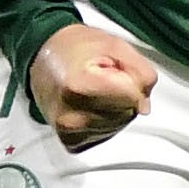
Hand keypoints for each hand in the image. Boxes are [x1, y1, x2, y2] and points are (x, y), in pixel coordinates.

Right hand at [29, 23, 157, 153]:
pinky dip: (104, 120)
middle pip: (128, 113)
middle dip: (124, 95)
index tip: (113, 70)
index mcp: (79, 86)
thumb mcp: (115, 46)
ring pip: (120, 125)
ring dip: (115, 108)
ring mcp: (69, 131)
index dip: (131, 81)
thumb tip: (144, 105)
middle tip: (103, 79)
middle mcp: (71, 115)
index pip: (133, 97)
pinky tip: (90, 105)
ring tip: (94, 91)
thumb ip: (140, 72)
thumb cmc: (75, 49)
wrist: (44, 59)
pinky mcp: (70, 142)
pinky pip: (106, 134)